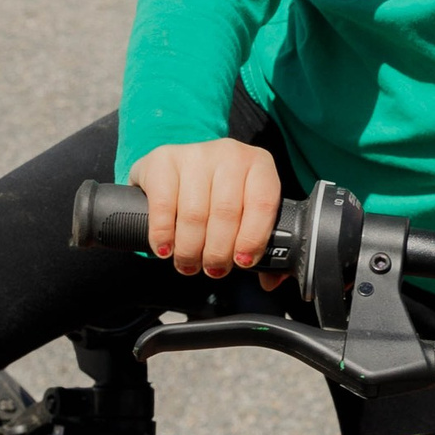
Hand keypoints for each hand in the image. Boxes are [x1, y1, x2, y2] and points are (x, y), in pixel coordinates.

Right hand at [130, 141, 282, 279]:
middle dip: (218, 252)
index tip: (242, 262)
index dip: (253, 238)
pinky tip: (166, 248)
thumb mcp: (245, 210)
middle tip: (213, 268)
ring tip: (189, 262)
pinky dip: (164, 235)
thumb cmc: (218, 194)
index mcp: (259, 164)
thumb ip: (261, 243)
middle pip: (226, 213)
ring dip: (191, 250)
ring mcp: (195, 154)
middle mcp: (229, 153)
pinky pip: (163, 206)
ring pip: (194, 214)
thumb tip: (271, 280)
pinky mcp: (162, 160)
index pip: (263, 202)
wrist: (178, 167)